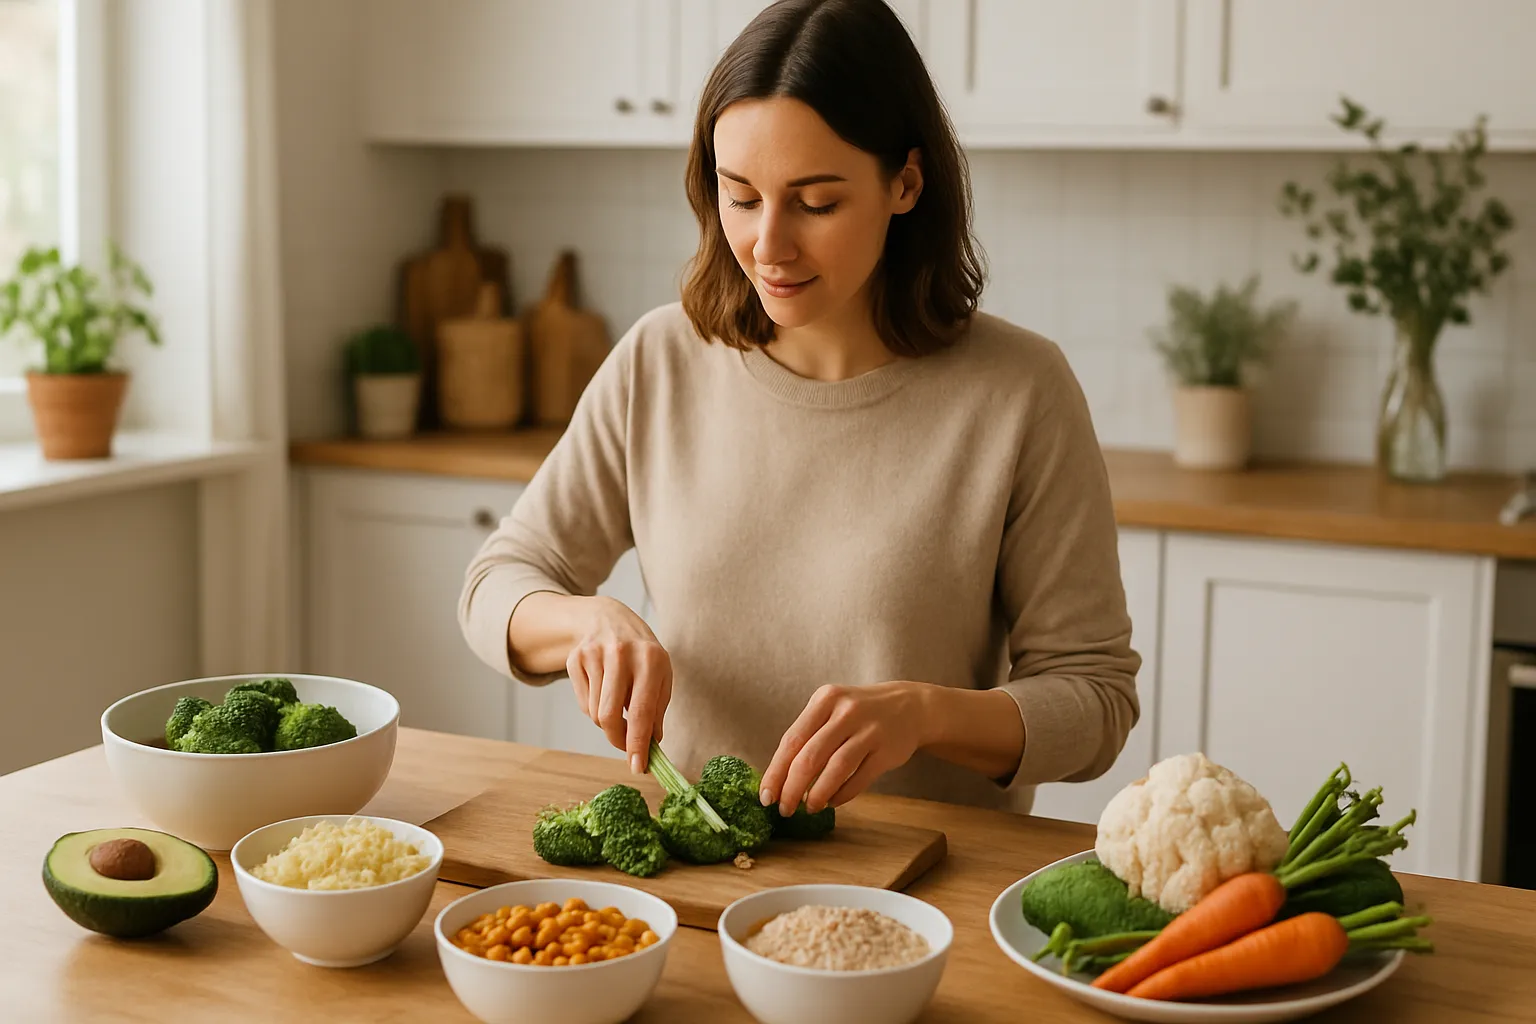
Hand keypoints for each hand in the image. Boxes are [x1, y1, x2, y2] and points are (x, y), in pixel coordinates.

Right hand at [565, 597, 671, 773]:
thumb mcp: (660, 675)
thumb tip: (651, 746)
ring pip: (595, 713)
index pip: (642, 711)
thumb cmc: (641, 655)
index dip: (639, 744)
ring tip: (618, 704)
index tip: (639, 767)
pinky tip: (603, 690)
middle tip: (625, 746)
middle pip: (610, 716)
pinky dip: (595, 708)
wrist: (609, 619)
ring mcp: (595, 654)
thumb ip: (657, 710)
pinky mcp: (575, 659)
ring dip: (608, 722)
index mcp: (651, 659)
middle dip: (617, 739)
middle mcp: (622, 654)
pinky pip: (584, 704)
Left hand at [758, 682, 930, 816]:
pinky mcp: (888, 750)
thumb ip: (807, 736)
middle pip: (810, 757)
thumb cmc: (858, 714)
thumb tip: (778, 779)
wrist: (909, 707)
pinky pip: (860, 779)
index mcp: (825, 699)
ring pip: (836, 768)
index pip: (792, 740)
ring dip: (818, 794)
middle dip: (792, 788)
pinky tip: (833, 802)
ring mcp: (870, 730)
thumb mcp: (831, 710)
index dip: (776, 771)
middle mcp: (846, 711)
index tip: (765, 796)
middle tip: (784, 809)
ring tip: (809, 807)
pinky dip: (843, 795)